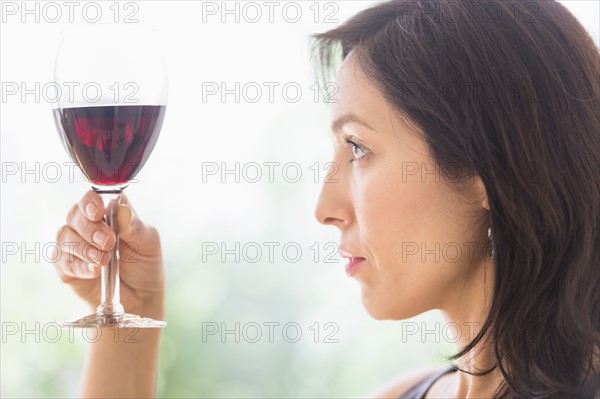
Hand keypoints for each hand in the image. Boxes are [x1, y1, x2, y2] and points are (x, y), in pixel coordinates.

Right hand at [54, 190, 164, 317]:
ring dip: (84, 248)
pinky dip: (78, 266)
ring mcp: (75, 244)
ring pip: (65, 236)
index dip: (91, 202)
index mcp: (109, 212)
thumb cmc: (145, 263)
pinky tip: (94, 271)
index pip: (93, 197)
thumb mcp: (148, 243)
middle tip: (108, 242)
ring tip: (103, 260)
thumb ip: (135, 227)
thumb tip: (123, 211)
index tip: (98, 212)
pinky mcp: (67, 266)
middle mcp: (88, 224)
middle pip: (75, 214)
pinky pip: (61, 261)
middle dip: (90, 228)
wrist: (140, 296)